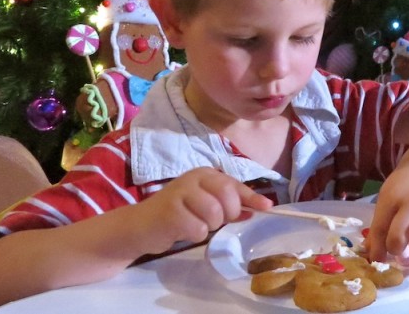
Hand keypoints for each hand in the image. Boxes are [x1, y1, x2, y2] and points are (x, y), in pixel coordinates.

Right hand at [131, 167, 271, 255]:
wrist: (140, 226)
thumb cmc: (177, 214)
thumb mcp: (205, 205)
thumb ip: (229, 206)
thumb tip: (258, 208)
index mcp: (204, 175)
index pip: (233, 185)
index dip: (252, 197)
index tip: (268, 207)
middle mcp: (193, 179)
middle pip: (227, 198)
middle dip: (228, 214)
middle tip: (216, 221)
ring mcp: (180, 194)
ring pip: (214, 215)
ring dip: (209, 226)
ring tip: (194, 224)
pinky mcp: (171, 212)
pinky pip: (198, 229)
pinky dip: (194, 234)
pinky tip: (181, 230)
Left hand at [366, 162, 408, 261]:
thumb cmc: (402, 188)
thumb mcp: (386, 200)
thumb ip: (379, 226)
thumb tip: (372, 255)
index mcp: (392, 198)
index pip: (381, 229)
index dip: (377, 250)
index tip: (377, 259)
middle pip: (400, 235)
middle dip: (396, 248)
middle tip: (397, 246)